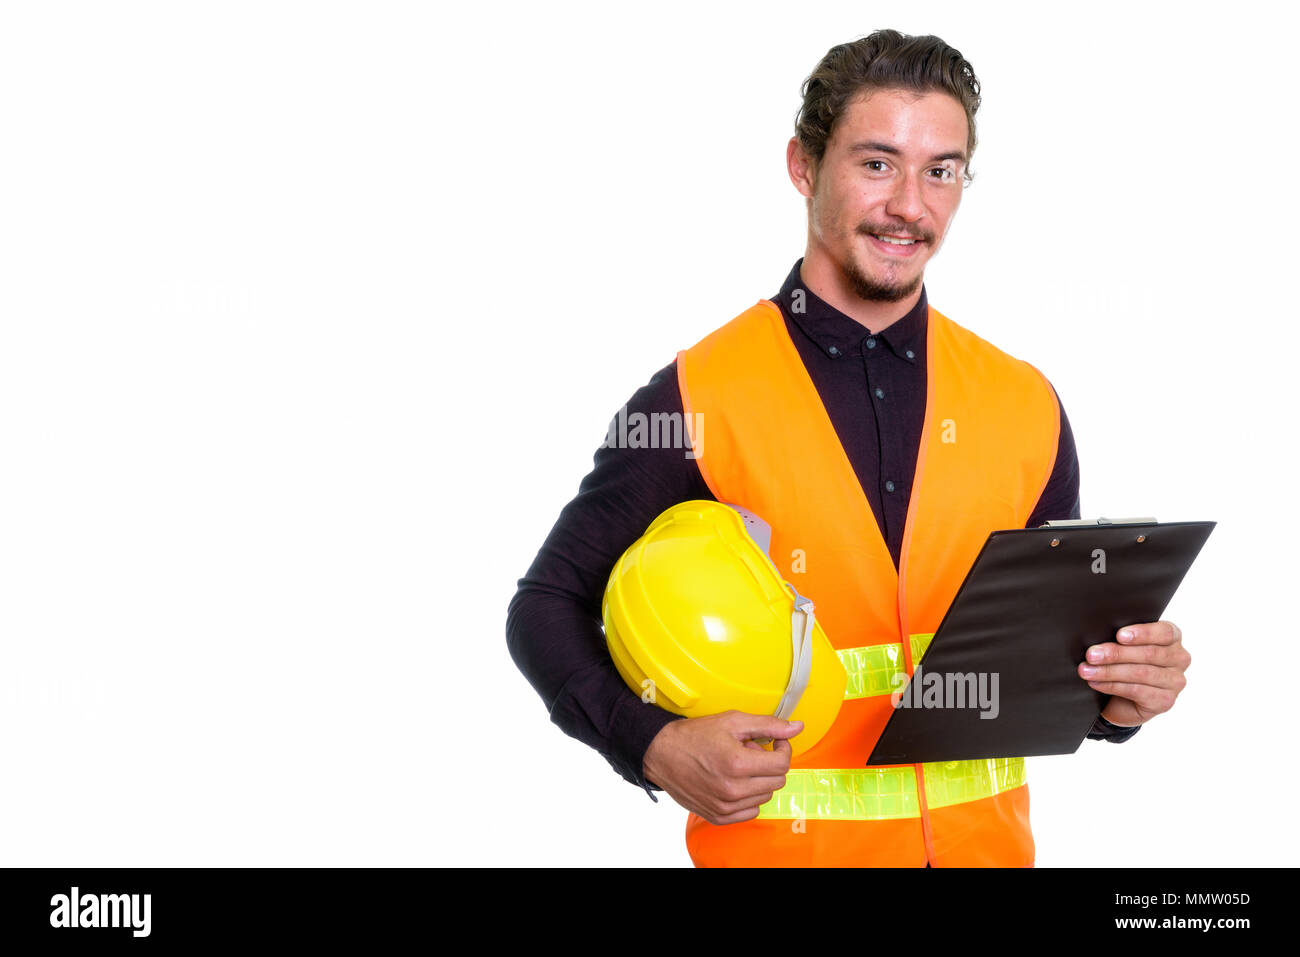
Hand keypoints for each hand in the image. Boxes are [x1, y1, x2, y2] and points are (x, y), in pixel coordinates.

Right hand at [642, 711, 801, 824]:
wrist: (662, 754)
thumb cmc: (695, 735)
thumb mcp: (732, 721)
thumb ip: (768, 725)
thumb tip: (797, 728)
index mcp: (737, 763)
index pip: (782, 764)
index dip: (783, 749)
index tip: (774, 743)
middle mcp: (732, 789)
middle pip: (777, 781)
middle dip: (770, 764)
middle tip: (751, 752)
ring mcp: (725, 806)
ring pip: (765, 796)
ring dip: (759, 780)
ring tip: (738, 766)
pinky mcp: (718, 817)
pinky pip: (751, 812)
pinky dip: (749, 798)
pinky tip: (734, 782)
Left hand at [1077, 620, 1189, 726]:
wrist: (1123, 699)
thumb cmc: (1124, 663)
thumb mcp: (1124, 646)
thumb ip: (1121, 638)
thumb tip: (1097, 632)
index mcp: (1173, 637)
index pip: (1166, 632)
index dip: (1143, 633)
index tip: (1119, 636)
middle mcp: (1179, 659)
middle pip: (1149, 654)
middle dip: (1116, 653)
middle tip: (1091, 654)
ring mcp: (1175, 682)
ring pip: (1141, 673)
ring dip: (1109, 671)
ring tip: (1086, 670)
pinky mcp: (1165, 701)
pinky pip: (1137, 691)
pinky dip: (1112, 686)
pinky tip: (1096, 683)